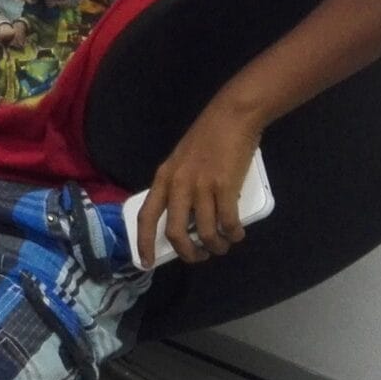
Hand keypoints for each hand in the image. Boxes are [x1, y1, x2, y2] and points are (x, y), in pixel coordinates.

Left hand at [132, 108, 261, 264]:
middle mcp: (178, 184)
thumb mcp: (181, 161)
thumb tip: (188, 219)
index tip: (146, 262)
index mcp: (163, 177)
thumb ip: (179, 186)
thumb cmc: (208, 138)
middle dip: (188, 253)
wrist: (231, 117)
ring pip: (205, 232)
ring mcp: (201, 185)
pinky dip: (234, 233)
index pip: (147, 216)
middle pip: (176, 233)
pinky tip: (237, 233)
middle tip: (200, 256)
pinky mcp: (225, 186)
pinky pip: (228, 222)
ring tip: (224, 245)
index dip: (144, 243)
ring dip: (217, 246)